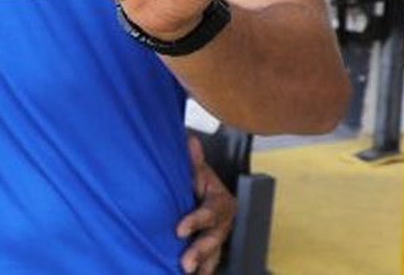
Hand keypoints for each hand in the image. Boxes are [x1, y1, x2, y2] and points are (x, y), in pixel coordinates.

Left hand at [177, 134, 235, 273]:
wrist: (205, 190)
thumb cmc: (198, 179)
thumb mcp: (197, 168)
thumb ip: (194, 160)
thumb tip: (191, 142)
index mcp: (221, 201)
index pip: (209, 213)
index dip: (195, 221)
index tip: (179, 230)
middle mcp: (224, 221)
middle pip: (214, 239)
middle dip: (200, 252)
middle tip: (186, 264)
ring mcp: (220, 236)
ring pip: (215, 254)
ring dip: (204, 265)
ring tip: (190, 274)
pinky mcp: (213, 247)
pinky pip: (210, 262)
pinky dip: (204, 270)